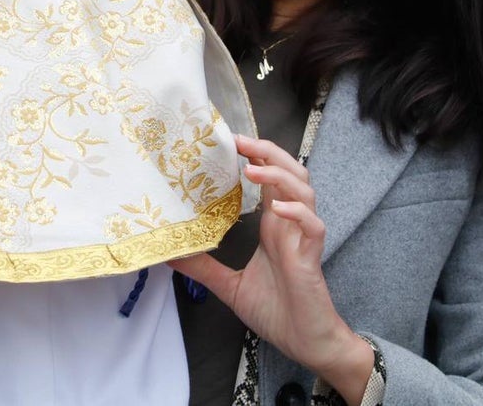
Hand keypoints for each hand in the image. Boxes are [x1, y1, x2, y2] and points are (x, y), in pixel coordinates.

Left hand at [170, 136, 371, 399]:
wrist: (305, 343)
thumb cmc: (275, 311)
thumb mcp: (229, 285)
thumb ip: (203, 266)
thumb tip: (169, 253)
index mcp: (273, 226)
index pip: (269, 178)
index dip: (255, 155)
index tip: (228, 141)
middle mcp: (289, 225)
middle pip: (290, 172)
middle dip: (268, 152)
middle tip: (239, 140)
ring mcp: (302, 238)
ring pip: (304, 191)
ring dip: (279, 175)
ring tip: (253, 168)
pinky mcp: (311, 258)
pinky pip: (313, 226)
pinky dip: (298, 213)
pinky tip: (279, 209)